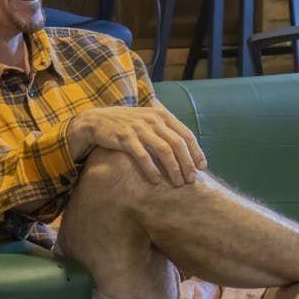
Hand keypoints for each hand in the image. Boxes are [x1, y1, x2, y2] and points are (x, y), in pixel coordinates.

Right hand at [71, 104, 206, 187]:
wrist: (96, 121)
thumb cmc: (126, 124)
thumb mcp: (148, 120)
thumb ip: (165, 130)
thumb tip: (187, 149)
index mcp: (161, 115)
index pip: (186, 134)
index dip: (196, 152)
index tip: (202, 167)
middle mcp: (152, 120)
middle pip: (177, 143)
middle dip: (187, 163)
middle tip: (191, 180)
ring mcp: (138, 128)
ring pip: (163, 150)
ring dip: (173, 168)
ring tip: (177, 183)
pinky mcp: (125, 138)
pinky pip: (142, 156)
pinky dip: (151, 169)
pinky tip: (156, 181)